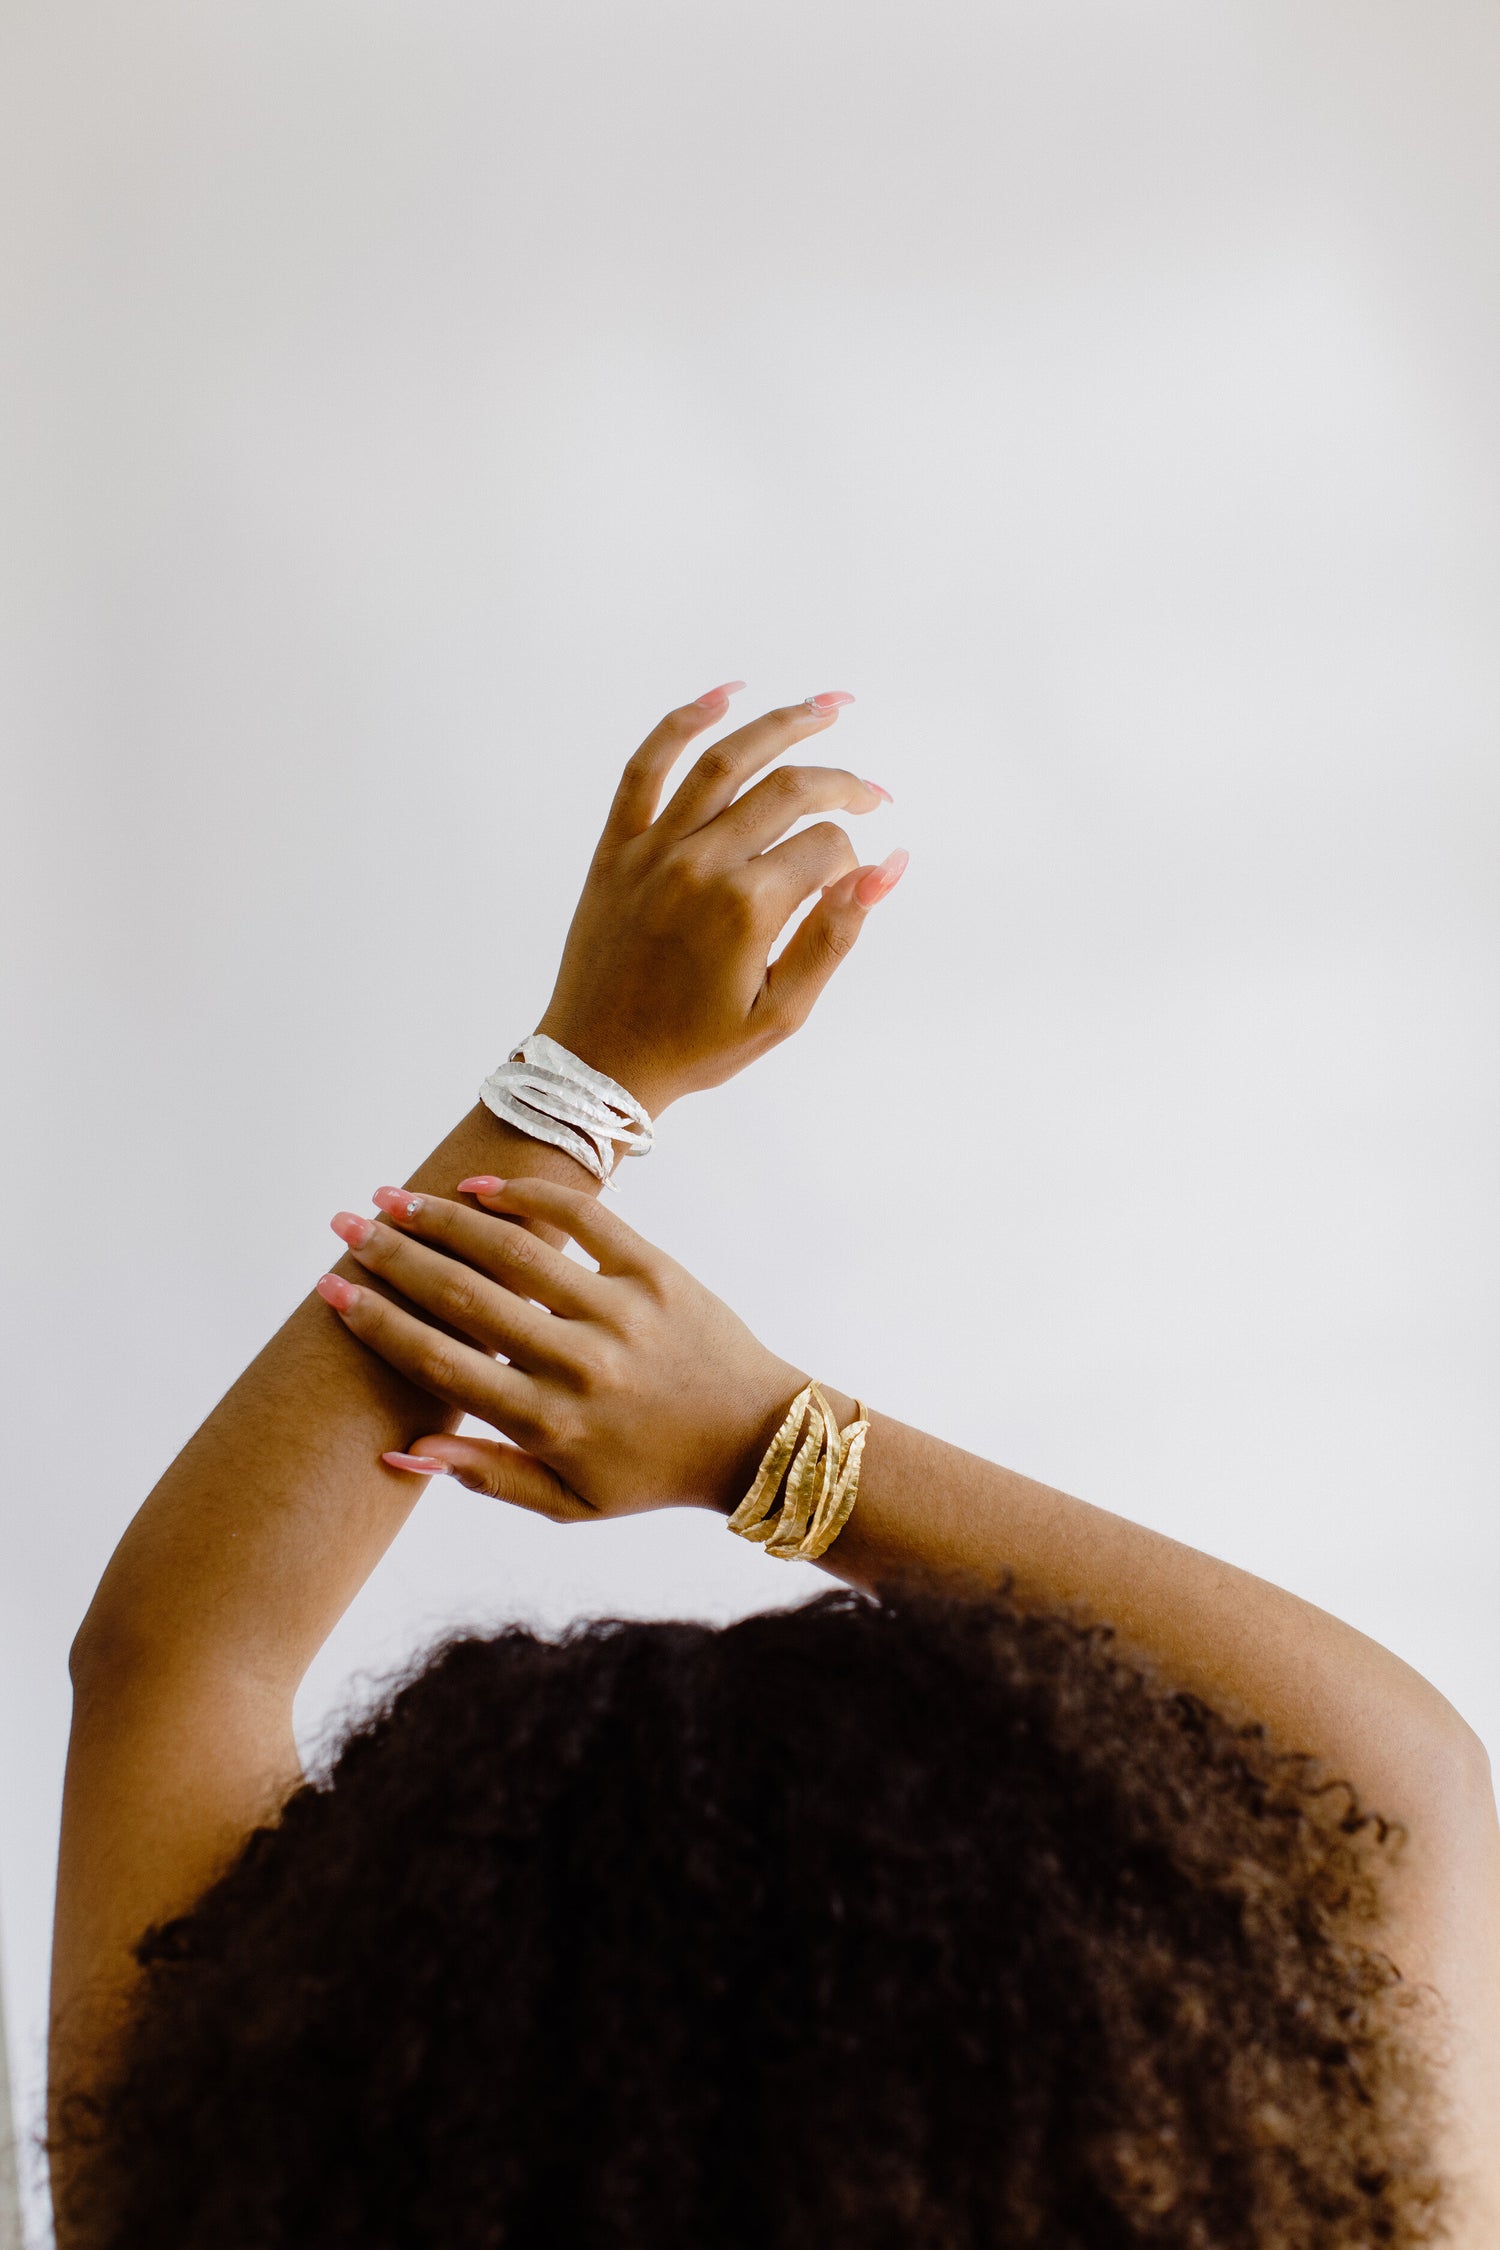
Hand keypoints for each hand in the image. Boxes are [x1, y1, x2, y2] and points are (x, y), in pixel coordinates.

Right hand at [320, 1177, 808, 1520]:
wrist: (757, 1440)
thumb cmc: (651, 1475)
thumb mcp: (568, 1501)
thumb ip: (484, 1476)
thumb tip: (398, 1453)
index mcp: (550, 1423)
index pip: (443, 1363)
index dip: (380, 1323)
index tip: (331, 1290)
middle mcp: (580, 1363)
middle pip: (465, 1296)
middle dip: (394, 1257)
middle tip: (344, 1226)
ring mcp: (621, 1311)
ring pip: (515, 1250)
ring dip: (445, 1218)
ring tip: (393, 1198)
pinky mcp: (657, 1271)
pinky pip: (585, 1218)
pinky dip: (530, 1195)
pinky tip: (480, 1186)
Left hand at [534, 685, 905, 1112]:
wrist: (600, 1061)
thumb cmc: (697, 1046)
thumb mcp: (783, 1012)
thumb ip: (836, 935)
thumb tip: (886, 868)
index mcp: (747, 908)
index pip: (827, 846)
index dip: (851, 861)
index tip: (849, 884)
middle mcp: (701, 864)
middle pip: (789, 789)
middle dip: (842, 782)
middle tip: (873, 792)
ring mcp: (653, 849)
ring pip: (726, 759)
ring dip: (783, 724)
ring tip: (827, 707)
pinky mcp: (616, 847)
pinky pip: (645, 766)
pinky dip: (683, 723)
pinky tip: (725, 695)